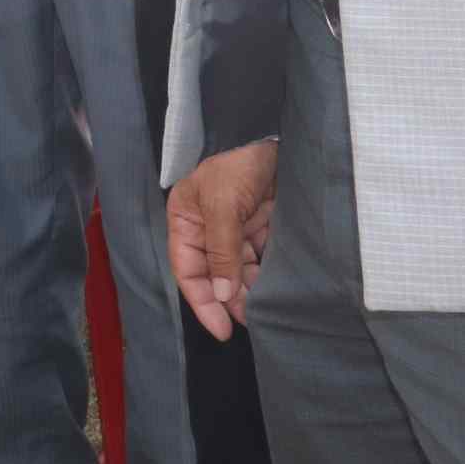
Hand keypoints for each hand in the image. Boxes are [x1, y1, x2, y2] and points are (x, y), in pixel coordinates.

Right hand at [167, 139, 277, 338]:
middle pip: (215, 275)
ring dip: (250, 290)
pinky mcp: (260, 225)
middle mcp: (207, 229)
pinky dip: (268, 275)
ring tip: (267, 311)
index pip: (188, 270)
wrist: (270, 134)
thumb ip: (221, 250)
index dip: (202, 301)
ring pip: (239, 270)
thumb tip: (221, 294)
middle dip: (230, 300)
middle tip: (251, 324)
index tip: (222, 330)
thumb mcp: (222, 205)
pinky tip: (278, 290)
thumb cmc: (234, 163)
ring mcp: (235, 228)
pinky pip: (261, 258)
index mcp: (186, 222)